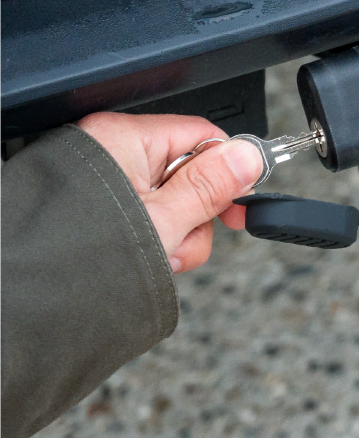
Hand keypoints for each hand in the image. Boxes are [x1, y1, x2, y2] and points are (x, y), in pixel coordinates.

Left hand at [77, 112, 262, 272]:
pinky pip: (146, 215)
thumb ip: (211, 186)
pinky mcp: (100, 208)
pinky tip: (145, 257)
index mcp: (124, 138)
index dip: (228, 170)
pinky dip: (153, 239)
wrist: (30, 302)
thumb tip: (249, 156)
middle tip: (181, 239)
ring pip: (170, 200)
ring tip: (157, 255)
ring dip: (176, 234)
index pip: (200, 135)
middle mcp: (110, 152)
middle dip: (195, 214)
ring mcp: (104, 182)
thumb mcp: (164, 222)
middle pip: (188, 172)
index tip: (241, 201)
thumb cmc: (84, 258)